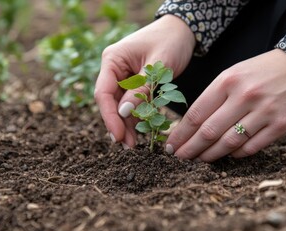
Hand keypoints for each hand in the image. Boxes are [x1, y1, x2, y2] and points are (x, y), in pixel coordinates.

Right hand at [94, 15, 194, 147]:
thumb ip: (141, 89)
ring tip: (133, 145)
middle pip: (109, 102)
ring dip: (126, 124)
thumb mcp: (158, 65)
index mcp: (112, 60)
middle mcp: (113, 69)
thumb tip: (123, 114)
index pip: (103, 93)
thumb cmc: (171, 41)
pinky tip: (141, 131)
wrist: (182, 30)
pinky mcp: (133, 83)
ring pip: (120, 105)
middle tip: (128, 146)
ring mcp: (123, 76)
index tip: (119, 136)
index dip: (110, 117)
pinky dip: (136, 117)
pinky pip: (131, 103)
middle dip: (118, 124)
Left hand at [165, 49, 285, 161]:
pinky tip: (227, 155)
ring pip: (229, 143)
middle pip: (209, 131)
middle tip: (179, 158)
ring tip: (199, 160)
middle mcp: (244, 96)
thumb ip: (214, 97)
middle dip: (190, 148)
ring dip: (210, 155)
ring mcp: (264, 112)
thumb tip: (191, 125)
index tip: (171, 145)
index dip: (181, 133)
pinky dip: (236, 154)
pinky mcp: (280, 126)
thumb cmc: (262, 72)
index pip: (196, 113)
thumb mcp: (234, 74)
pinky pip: (251, 147)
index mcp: (228, 81)